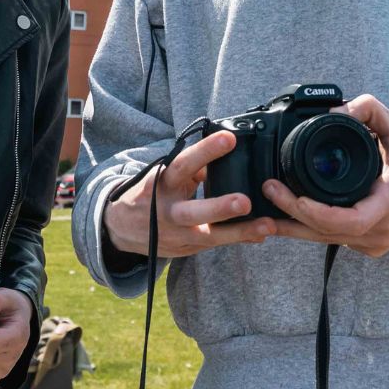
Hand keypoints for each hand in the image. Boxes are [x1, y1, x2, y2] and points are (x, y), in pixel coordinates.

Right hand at [104, 130, 273, 258]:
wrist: (121, 227)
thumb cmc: (152, 193)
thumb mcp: (166, 175)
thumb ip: (195, 168)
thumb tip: (228, 154)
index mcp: (162, 183)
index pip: (183, 164)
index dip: (205, 152)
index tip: (229, 139)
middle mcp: (167, 211)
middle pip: (193, 212)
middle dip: (219, 208)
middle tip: (245, 202)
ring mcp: (176, 234)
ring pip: (208, 236)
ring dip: (239, 231)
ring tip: (267, 225)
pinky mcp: (185, 249)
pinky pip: (215, 244)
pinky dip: (238, 238)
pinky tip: (260, 234)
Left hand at [263, 95, 388, 258]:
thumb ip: (370, 110)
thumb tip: (336, 109)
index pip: (349, 219)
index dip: (317, 212)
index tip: (294, 196)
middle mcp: (381, 229)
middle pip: (328, 232)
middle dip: (292, 215)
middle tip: (267, 191)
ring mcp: (374, 243)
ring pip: (326, 240)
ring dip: (294, 227)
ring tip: (263, 213)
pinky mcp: (368, 247)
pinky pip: (333, 241)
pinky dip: (310, 229)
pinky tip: (287, 218)